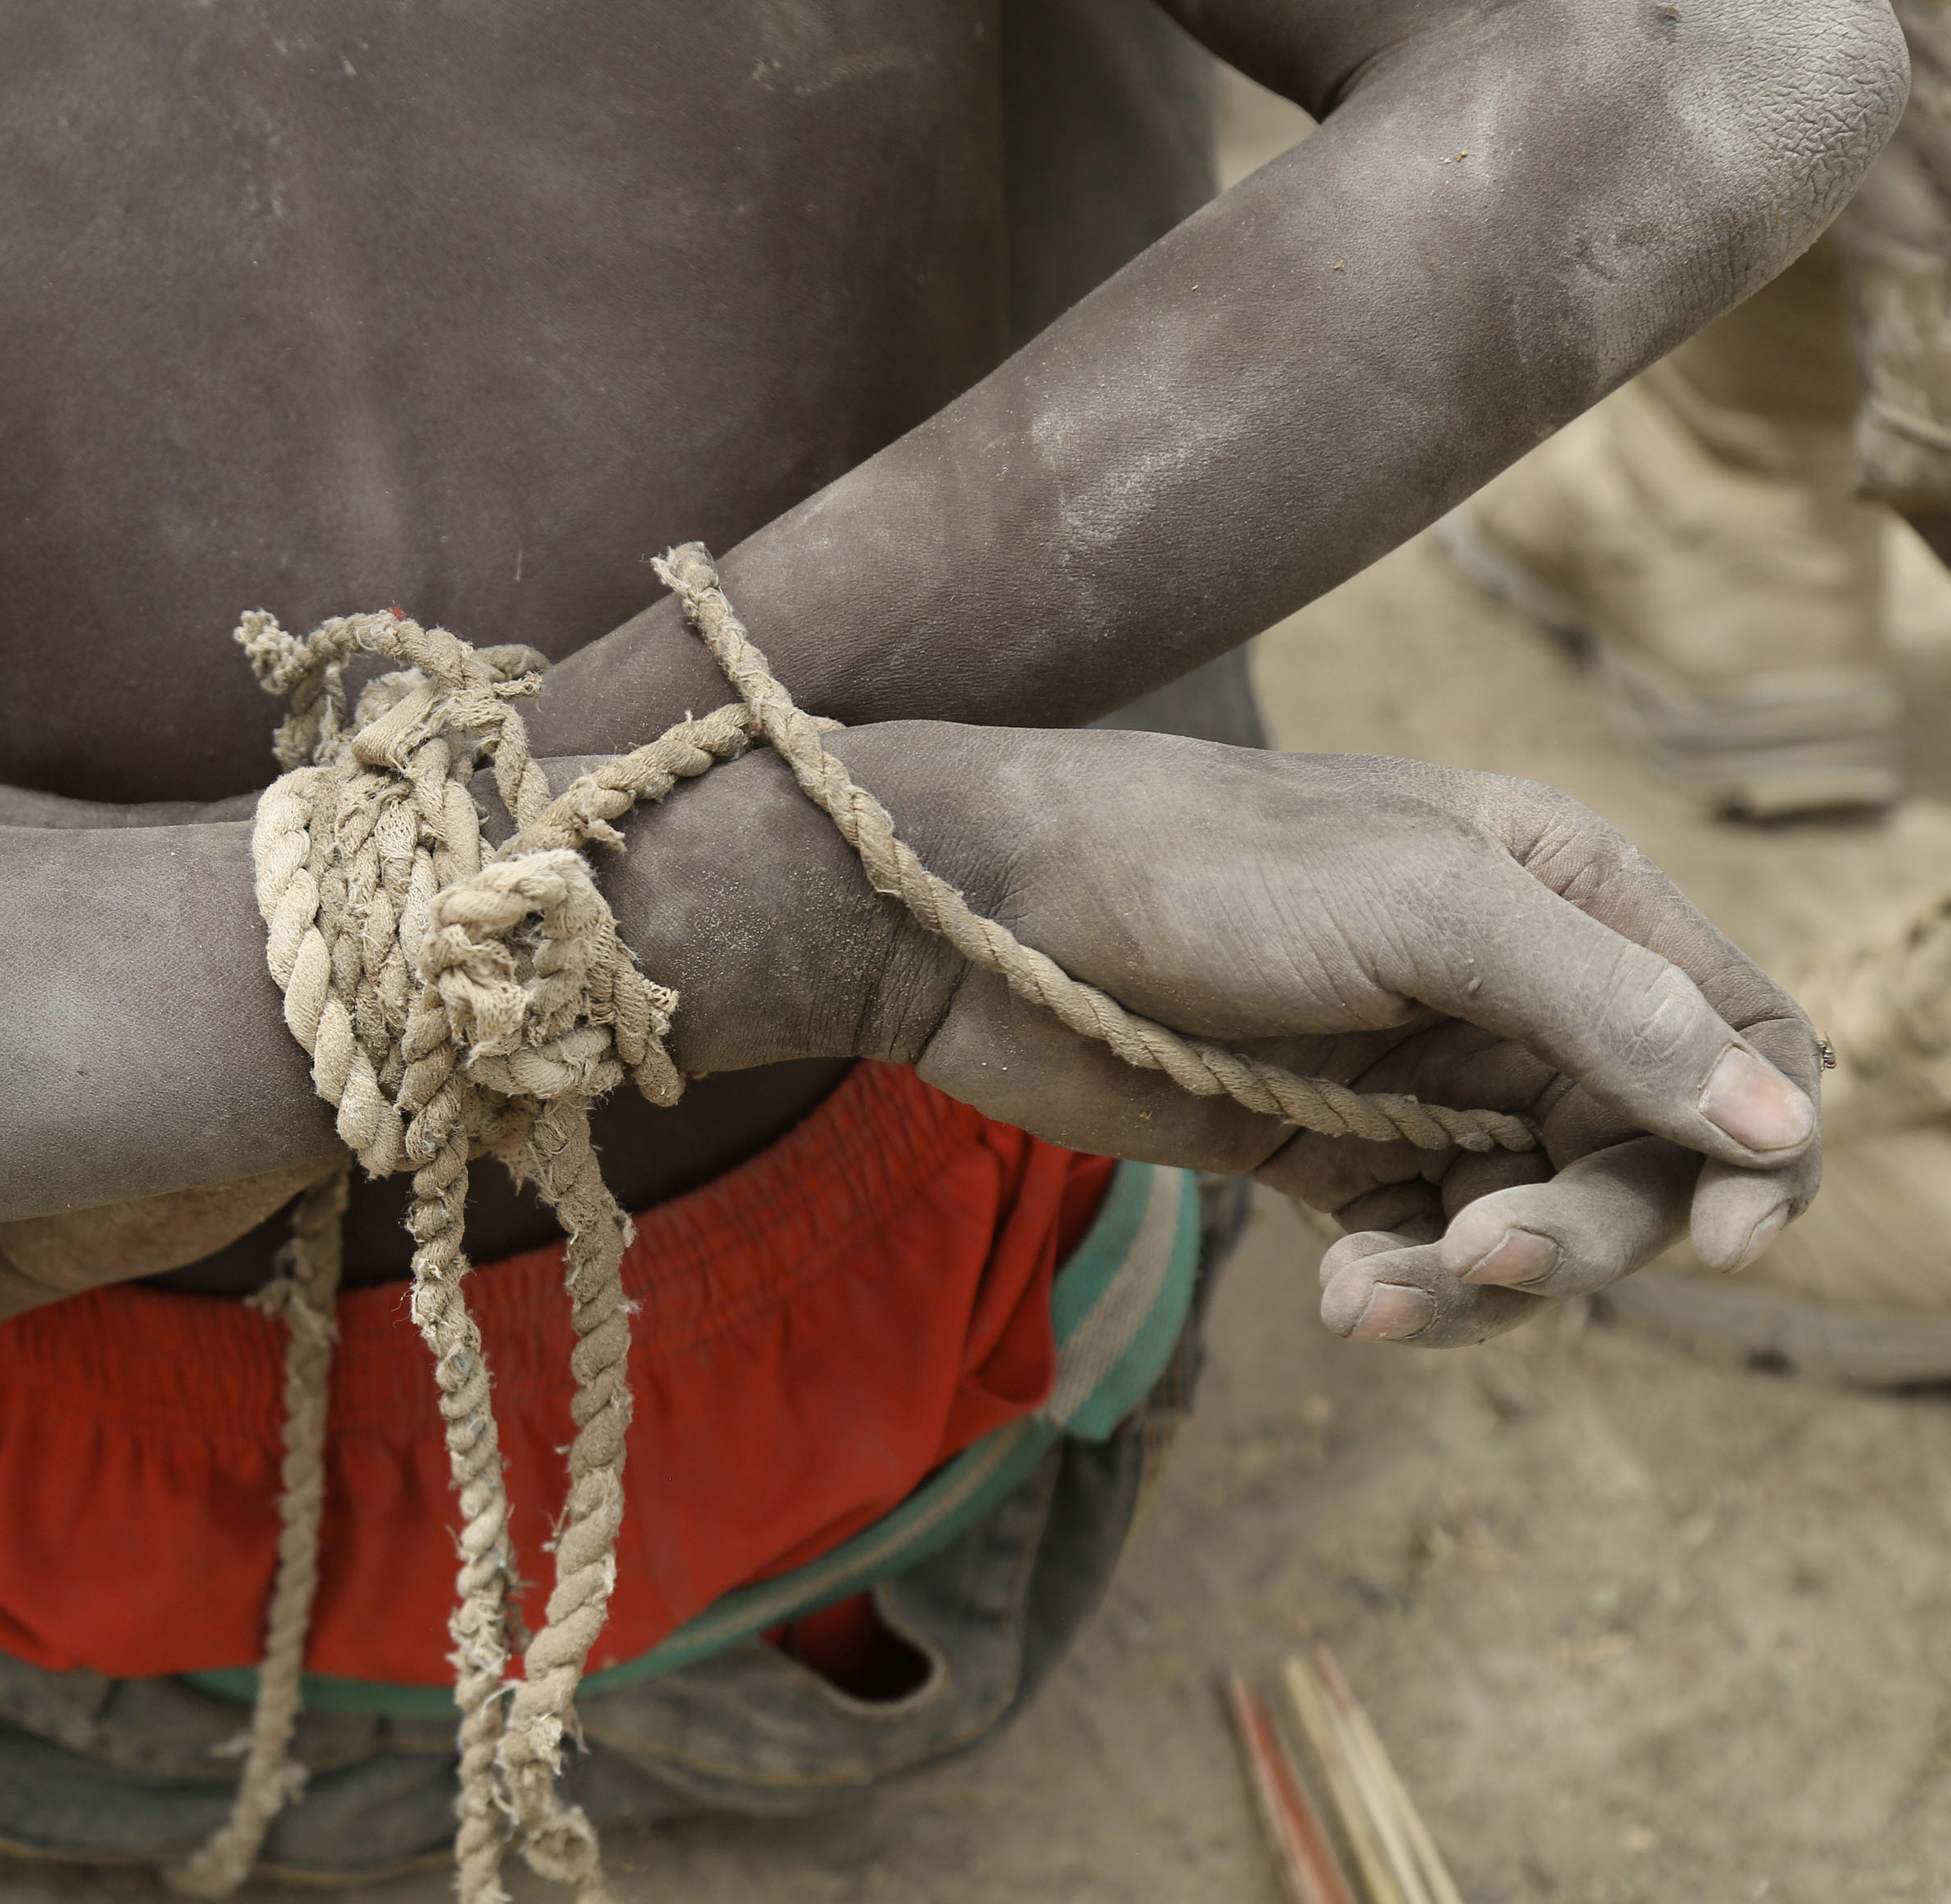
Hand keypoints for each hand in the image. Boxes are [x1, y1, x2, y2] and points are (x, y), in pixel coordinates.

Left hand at [810, 725, 1818, 1346]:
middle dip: (1590, 1229)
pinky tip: (1342, 1301)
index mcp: (1569, 893)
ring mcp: (1422, 1080)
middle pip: (1643, 1156)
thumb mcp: (1423, 910)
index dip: (1761, 1145)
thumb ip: (1605, 1011)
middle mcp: (1515, 989)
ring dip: (1483, 1283)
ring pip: (1532, 1226)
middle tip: (1490, 1251)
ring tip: (1378, 1293)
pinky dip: (1405, 1293)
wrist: (988, 914)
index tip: (1723, 1244)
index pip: (1743, 1033)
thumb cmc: (1202, 868)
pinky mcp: (1331, 1153)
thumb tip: (1780, 1126)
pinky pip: (1425, 1254)